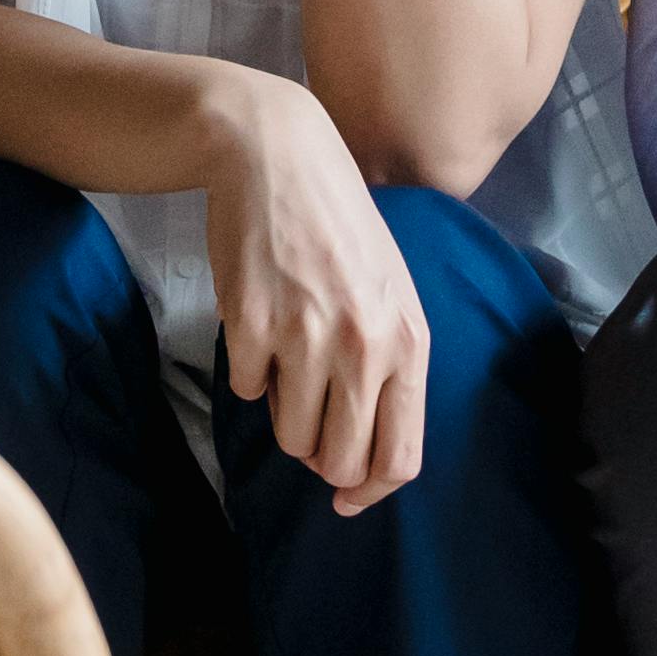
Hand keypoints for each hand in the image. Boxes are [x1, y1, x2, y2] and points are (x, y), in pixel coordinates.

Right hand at [201, 70, 431, 511]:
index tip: (345, 499)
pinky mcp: (251, 324)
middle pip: (342, 461)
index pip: (401, 456)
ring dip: (283, 414)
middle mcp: (365, 346)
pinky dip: (249, 371)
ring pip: (291, 437)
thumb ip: (388, 369)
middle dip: (321, 459)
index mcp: (409, 341)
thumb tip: (362, 459)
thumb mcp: (390, 294)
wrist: (278, 156)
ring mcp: (307, 336)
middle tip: (306, 425)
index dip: (369, 492)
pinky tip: (259, 322)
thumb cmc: (339, 229)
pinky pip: (247, 390)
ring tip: (286, 361)